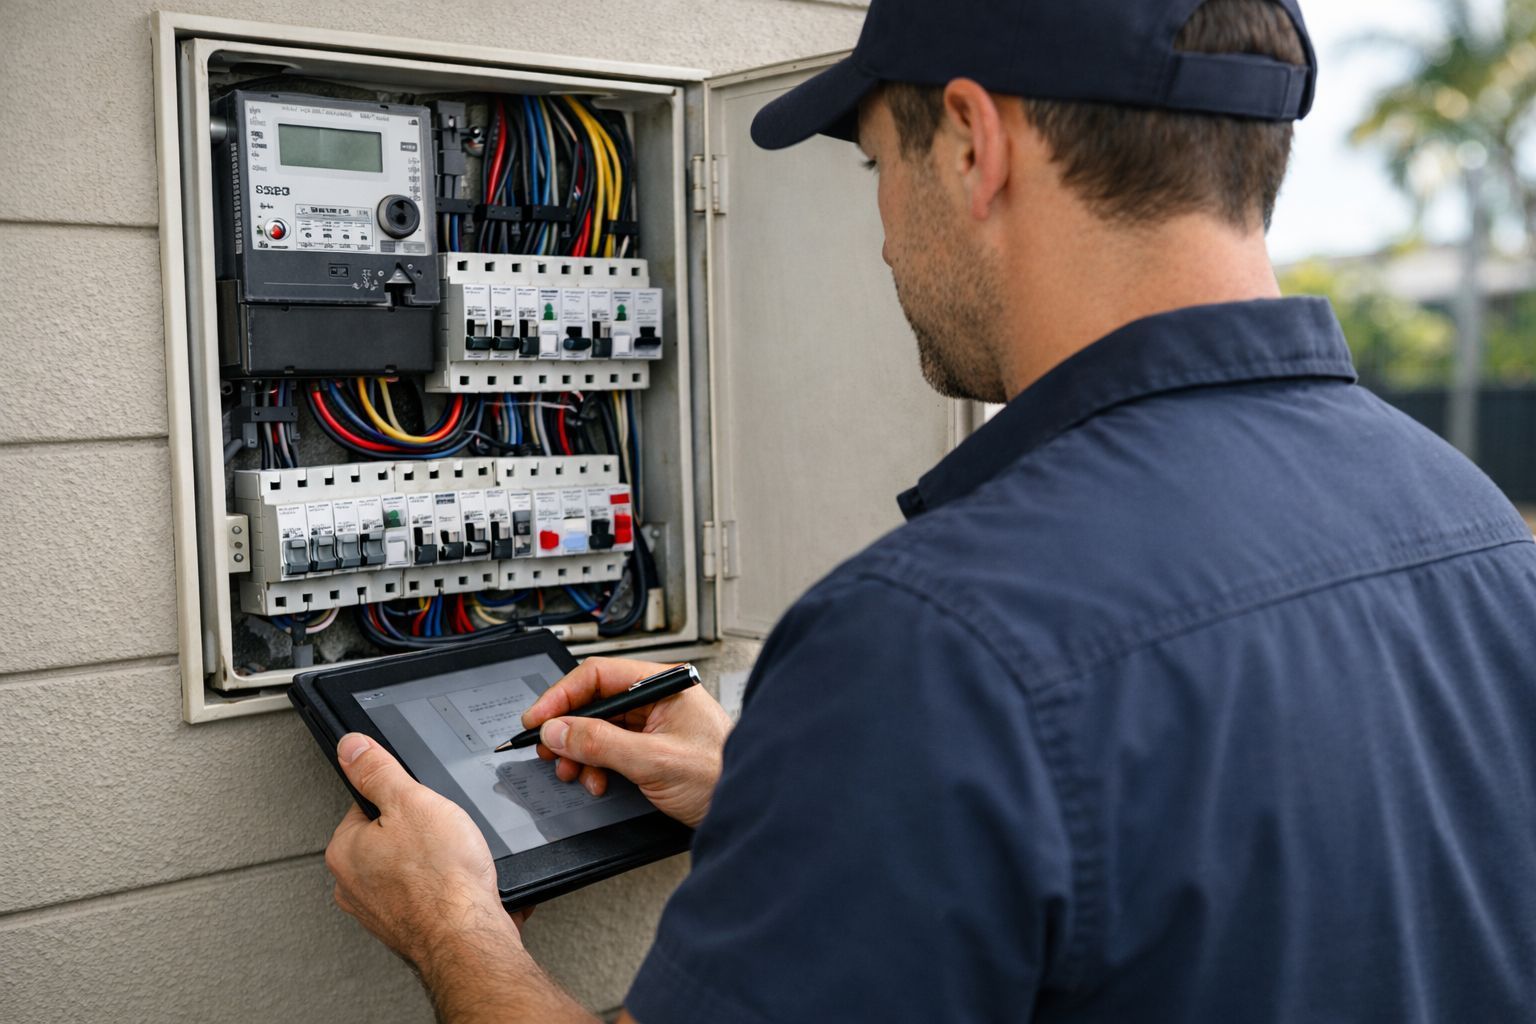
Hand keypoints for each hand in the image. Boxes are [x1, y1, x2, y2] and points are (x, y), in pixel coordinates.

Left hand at [325, 734, 515, 966]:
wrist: (469, 937)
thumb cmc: (442, 879)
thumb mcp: (412, 801)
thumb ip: (378, 770)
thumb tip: (351, 746)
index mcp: (345, 850)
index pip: (367, 805)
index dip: (403, 799)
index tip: (422, 806)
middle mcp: (352, 885)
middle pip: (390, 837)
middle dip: (421, 833)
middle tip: (443, 836)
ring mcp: (379, 911)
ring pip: (411, 868)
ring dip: (436, 864)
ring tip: (455, 864)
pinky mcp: (407, 928)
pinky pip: (428, 895)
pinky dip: (446, 889)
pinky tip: (461, 886)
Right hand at [522, 658, 732, 827]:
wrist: (746, 808)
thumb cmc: (721, 776)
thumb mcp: (654, 760)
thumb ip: (601, 744)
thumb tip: (558, 731)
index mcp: (663, 683)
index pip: (598, 676)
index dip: (561, 696)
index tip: (537, 718)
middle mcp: (656, 697)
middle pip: (594, 702)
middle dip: (568, 730)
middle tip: (547, 750)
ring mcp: (653, 723)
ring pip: (598, 729)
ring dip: (580, 753)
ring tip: (575, 773)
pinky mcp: (651, 747)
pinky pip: (609, 748)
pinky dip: (595, 765)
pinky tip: (596, 780)